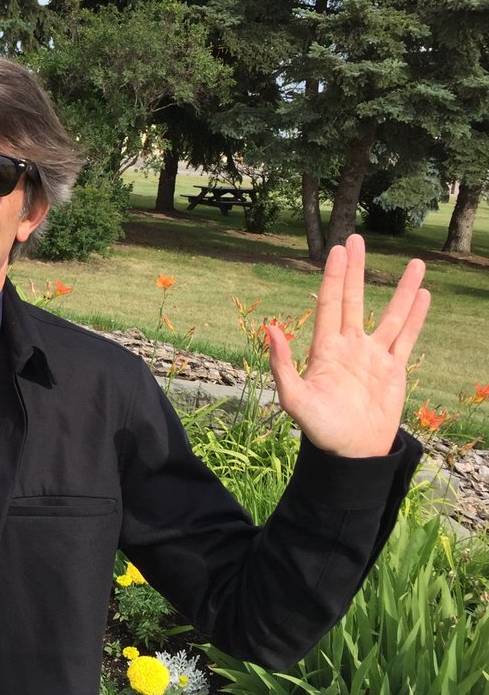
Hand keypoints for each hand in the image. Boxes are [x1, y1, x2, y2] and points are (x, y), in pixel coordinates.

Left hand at [266, 234, 429, 457]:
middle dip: (356, 271)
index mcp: (325, 349)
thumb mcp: (295, 398)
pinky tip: (424, 296)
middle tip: (357, 239)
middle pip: (355, 299)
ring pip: (392, 315)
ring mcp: (374, 357)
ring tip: (415, 264)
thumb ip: (283, 364)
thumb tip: (270, 328)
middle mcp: (350, 346)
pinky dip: (417, 317)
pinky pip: (408, 338)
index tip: (339, 250)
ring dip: (402, 290)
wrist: (351, 454)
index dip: (335, 277)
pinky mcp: (394, 371)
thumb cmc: (319, 430)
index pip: (331, 304)